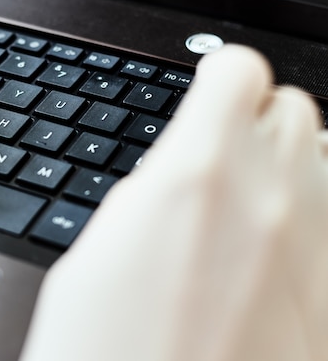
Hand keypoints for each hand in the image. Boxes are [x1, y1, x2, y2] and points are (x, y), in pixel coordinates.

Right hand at [21, 45, 327, 360]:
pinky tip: (268, 257)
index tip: (205, 100)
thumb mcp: (98, 251)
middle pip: (292, 108)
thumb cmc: (105, 357)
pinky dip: (305, 220)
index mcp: (195, 177)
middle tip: (218, 161)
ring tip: (243, 208)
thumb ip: (152, 192)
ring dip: (287, 165)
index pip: (237, 71)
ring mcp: (315, 252)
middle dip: (255, 122)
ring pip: (325, 158)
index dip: (217, 81)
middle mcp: (271, 202)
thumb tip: (179, 168)